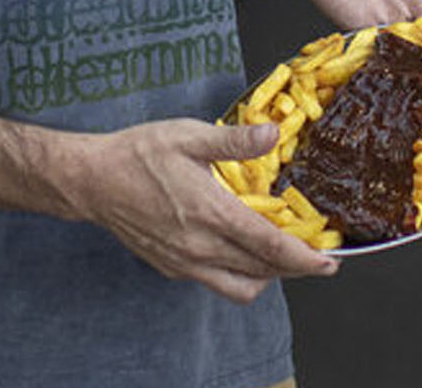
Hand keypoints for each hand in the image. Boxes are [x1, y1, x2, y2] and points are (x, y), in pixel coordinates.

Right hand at [60, 119, 337, 302]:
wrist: (91, 181)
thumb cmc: (138, 154)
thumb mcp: (189, 136)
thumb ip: (234, 141)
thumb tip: (273, 134)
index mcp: (211, 214)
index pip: (270, 247)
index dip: (306, 258)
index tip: (330, 261)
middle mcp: (201, 246)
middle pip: (263, 271)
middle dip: (296, 268)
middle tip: (315, 254)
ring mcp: (185, 262)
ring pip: (240, 286)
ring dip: (267, 275)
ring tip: (278, 255)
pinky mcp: (172, 268)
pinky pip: (216, 282)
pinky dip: (238, 274)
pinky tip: (240, 250)